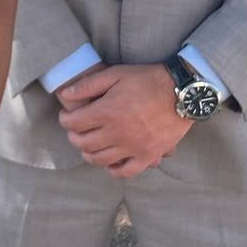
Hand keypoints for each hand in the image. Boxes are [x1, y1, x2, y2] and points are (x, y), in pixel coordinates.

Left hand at [56, 63, 192, 178]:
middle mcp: (117, 133)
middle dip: (74, 136)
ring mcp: (133, 147)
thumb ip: (88, 85)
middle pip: (83, 143)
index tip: (67, 116)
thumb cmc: (148, 80)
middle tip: (76, 130)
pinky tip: (110, 162)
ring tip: (89, 145)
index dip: (65, 120)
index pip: (73, 124)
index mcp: (108, 112)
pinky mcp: (148, 156)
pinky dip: (113, 170)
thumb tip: (65, 95)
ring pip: (100, 160)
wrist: (181, 93)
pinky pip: (125, 172)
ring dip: (88, 153)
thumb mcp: (116, 74)